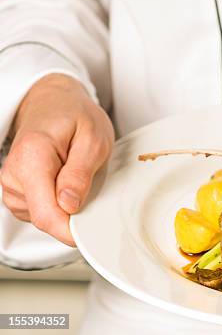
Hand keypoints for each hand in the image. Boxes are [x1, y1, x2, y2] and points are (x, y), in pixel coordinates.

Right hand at [1, 74, 113, 245]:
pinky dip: (58, 202)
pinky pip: (41, 211)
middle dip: (73, 213)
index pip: (46, 213)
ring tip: (75, 174)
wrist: (54, 103)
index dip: (69, 231)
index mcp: (32, 157)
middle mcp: (13, 174)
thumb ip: (80, 173)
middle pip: (45, 218)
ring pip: (43, 217)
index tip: (89, 235)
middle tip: (91, 183)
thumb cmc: (75, 116)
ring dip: (66, 205)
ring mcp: (12, 185)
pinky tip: (64, 181)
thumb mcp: (93, 138)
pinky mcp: (17, 192)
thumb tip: (70, 206)